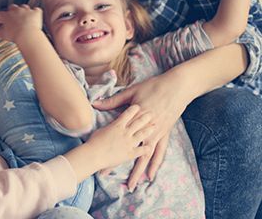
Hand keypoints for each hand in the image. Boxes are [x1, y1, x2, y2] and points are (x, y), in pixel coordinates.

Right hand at [0, 4, 42, 43]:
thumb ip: (0, 32)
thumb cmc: (15, 35)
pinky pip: (36, 10)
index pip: (0, 14)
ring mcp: (26, 10)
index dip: (1, 18)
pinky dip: (35, 14)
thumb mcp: (4, 35)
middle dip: (12, 12)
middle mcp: (16, 10)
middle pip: (12, 7)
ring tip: (25, 19)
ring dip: (24, 11)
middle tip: (14, 19)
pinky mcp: (35, 12)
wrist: (27, 35)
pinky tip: (35, 17)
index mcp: (6, 16)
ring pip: (24, 7)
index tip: (2, 22)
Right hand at [87, 105, 153, 169]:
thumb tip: (99, 110)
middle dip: (145, 117)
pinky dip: (146, 149)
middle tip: (151, 113)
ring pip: (142, 135)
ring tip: (154, 127)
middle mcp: (125, 133)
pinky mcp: (130, 154)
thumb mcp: (99, 128)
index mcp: (117, 125)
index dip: (133, 109)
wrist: (94, 155)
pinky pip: (141, 151)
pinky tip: (150, 148)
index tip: (138, 105)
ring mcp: (129, 143)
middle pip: (138, 123)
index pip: (127, 114)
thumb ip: (105, 123)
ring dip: (148, 131)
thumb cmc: (93, 141)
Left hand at [92, 74, 187, 189]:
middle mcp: (145, 130)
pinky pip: (160, 153)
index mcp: (134, 119)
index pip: (117, 137)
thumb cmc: (153, 87)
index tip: (96, 158)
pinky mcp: (165, 134)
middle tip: (106, 174)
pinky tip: (151, 175)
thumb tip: (95, 103)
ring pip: (145, 156)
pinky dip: (155, 165)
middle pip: (129, 151)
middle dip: (117, 163)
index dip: (106, 148)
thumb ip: (113, 100)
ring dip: (138, 171)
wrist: (177, 87)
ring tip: (132, 184)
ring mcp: (156, 134)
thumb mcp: (131, 92)